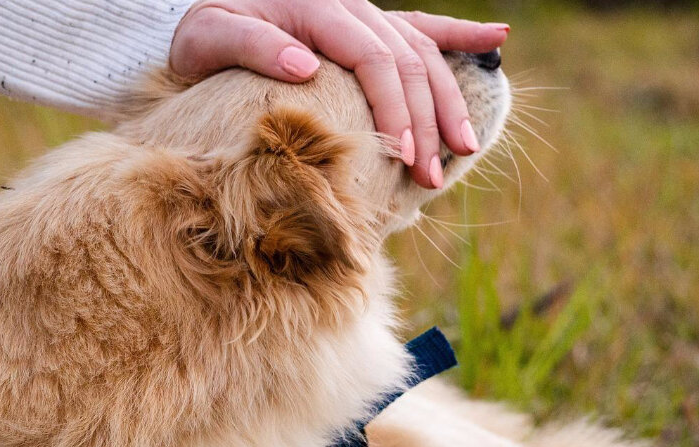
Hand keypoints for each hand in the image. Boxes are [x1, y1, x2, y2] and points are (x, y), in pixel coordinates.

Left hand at [169, 0, 508, 188]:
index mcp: (316, 6)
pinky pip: (421, 25)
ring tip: (466, 146)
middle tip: (432, 177)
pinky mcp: (366, 23)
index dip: (395, 108)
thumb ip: (249, 45)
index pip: (373, 58)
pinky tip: (496, 39)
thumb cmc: (202, 33)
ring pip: (422, 50)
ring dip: (448, 99)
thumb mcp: (207, 36)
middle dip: (427, 120)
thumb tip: (303, 64)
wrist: (206, 10)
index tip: (405, 157)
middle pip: (407, 61)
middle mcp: (349, 5)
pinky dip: (459, 33)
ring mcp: (363, 11)